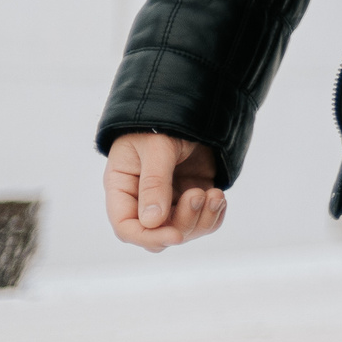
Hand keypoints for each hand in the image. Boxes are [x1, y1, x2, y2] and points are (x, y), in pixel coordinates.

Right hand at [105, 132, 226, 251]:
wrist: (190, 104)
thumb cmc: (162, 122)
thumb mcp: (156, 148)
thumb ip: (154, 183)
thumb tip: (153, 222)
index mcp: (123, 188)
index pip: (127, 227)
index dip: (148, 237)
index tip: (175, 236)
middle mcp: (144, 200)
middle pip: (158, 233)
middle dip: (182, 224)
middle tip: (198, 194)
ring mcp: (170, 199)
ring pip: (183, 230)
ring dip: (202, 219)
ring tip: (215, 195)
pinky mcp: (193, 194)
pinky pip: (203, 220)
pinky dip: (213, 215)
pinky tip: (219, 197)